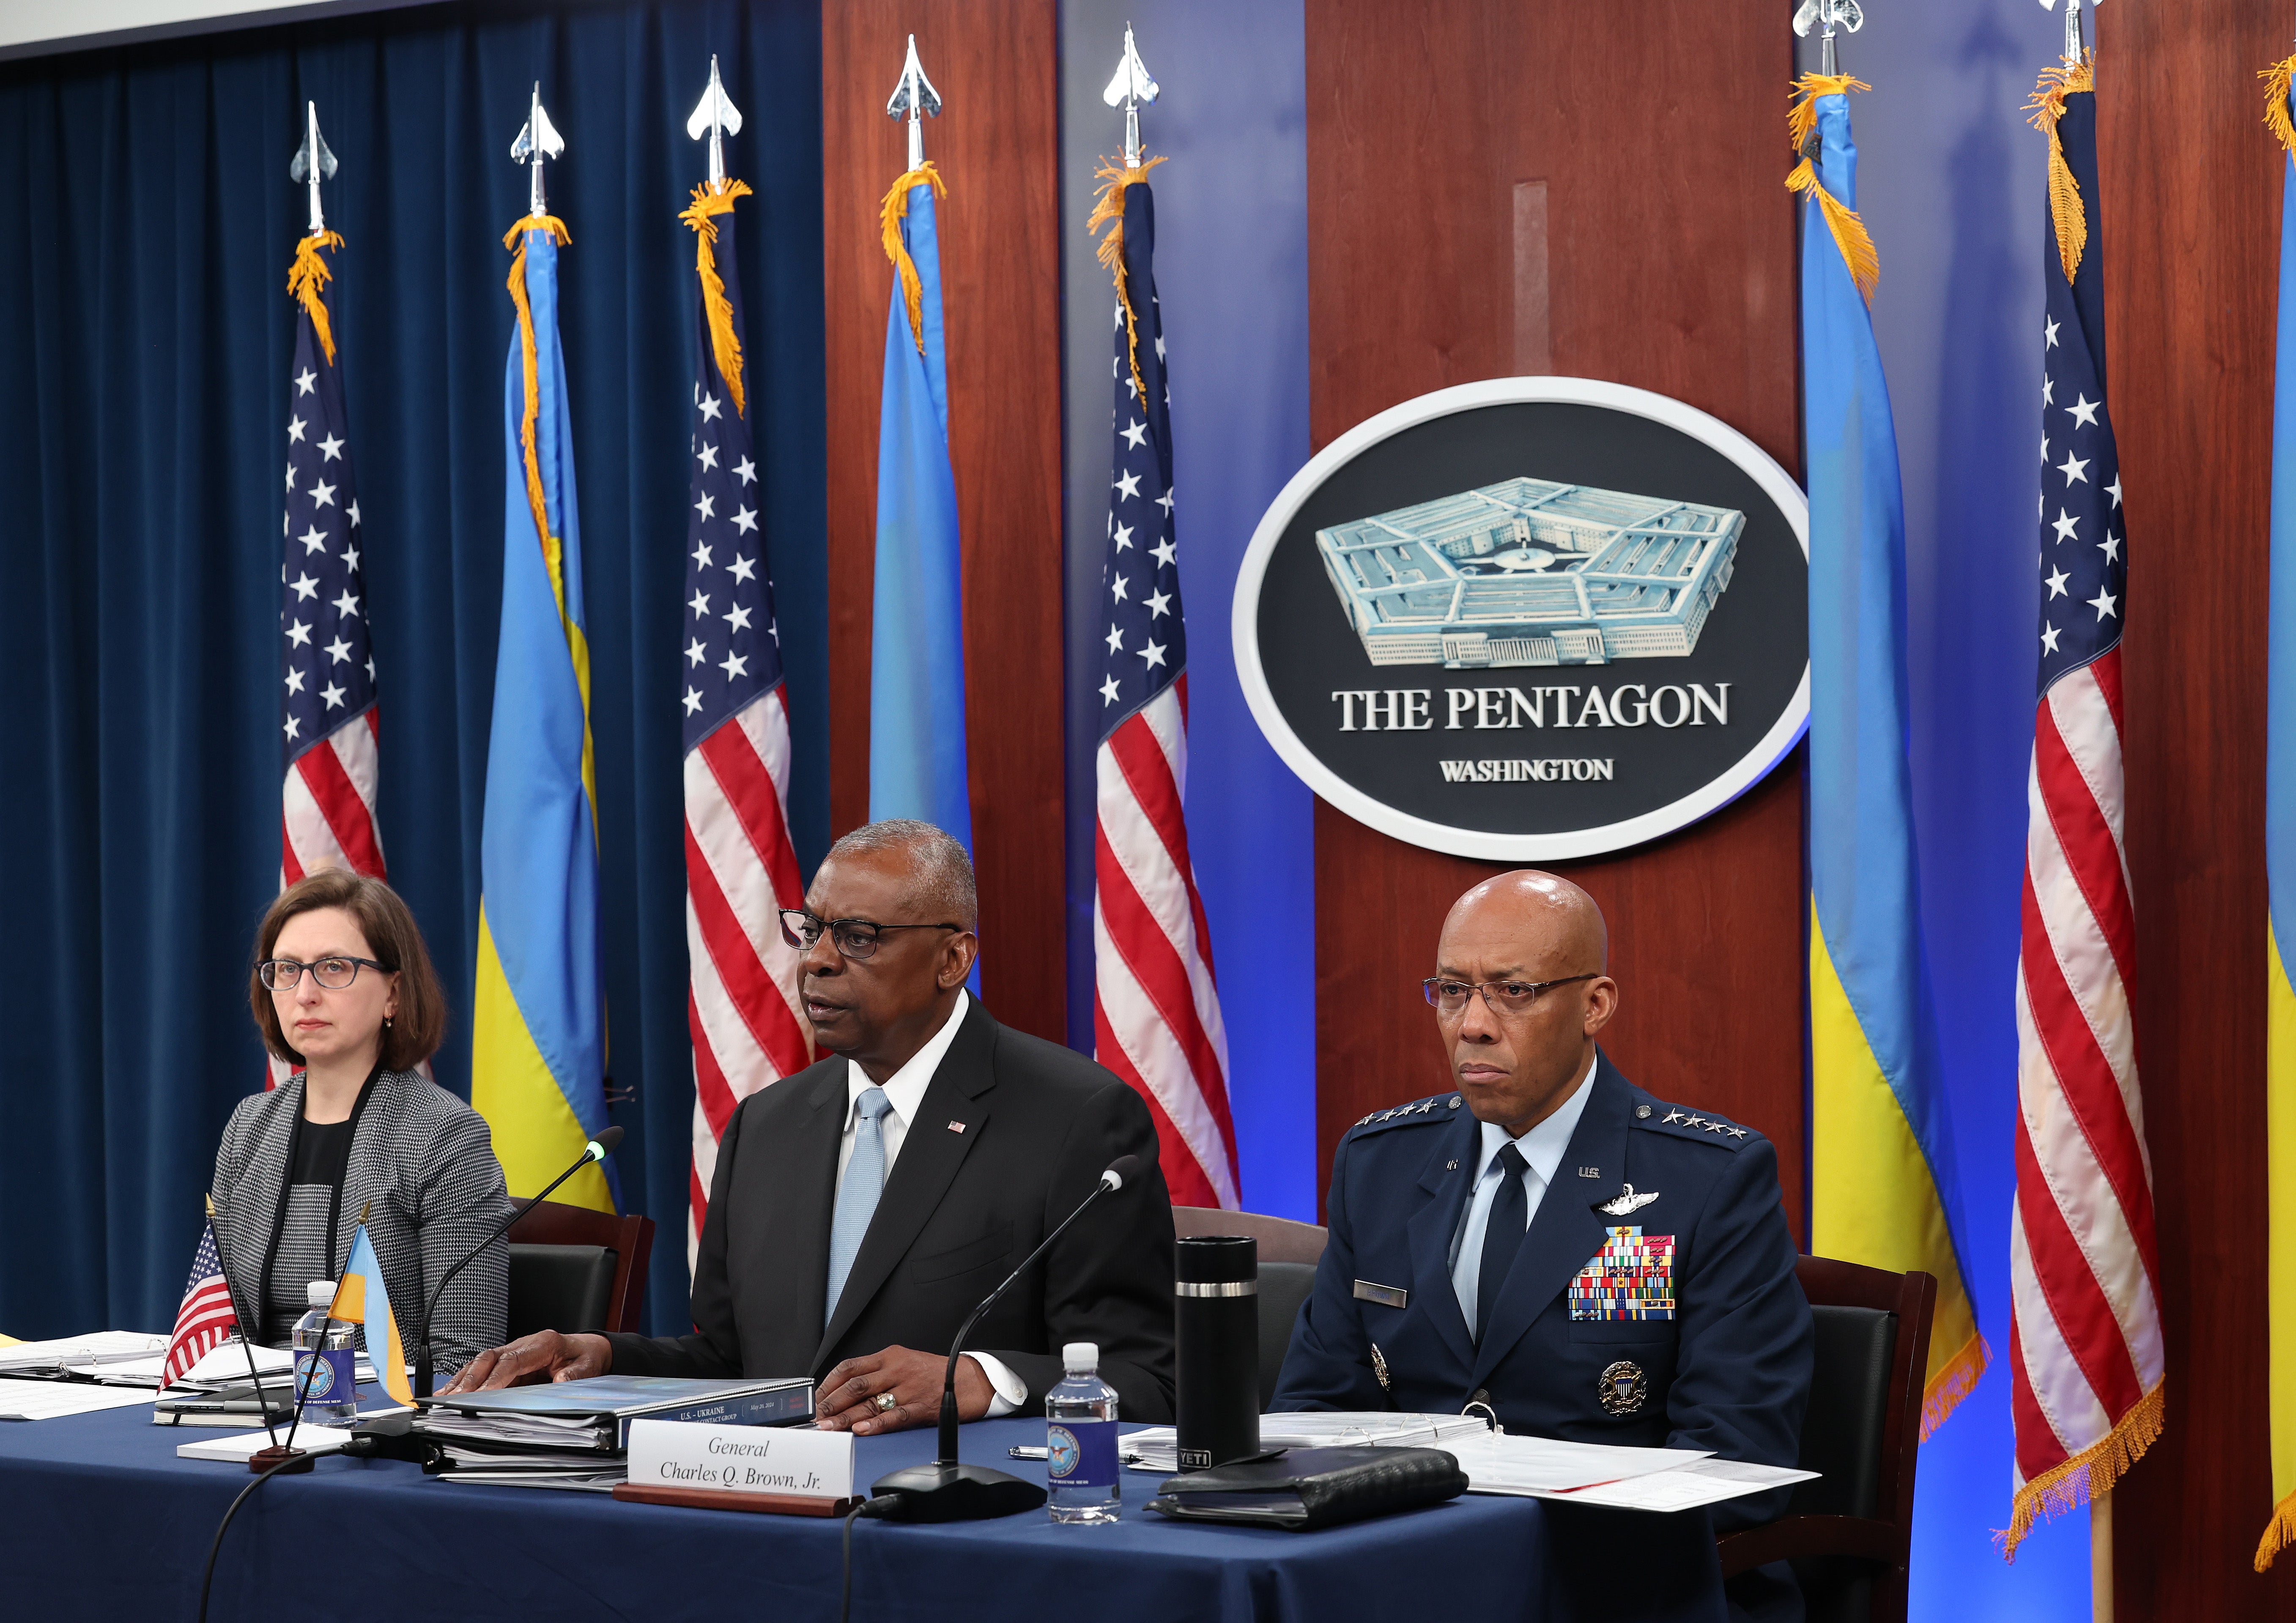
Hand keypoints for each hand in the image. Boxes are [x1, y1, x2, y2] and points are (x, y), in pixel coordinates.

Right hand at [438, 1330, 610, 1393]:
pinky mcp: (506, 1360)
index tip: (480, 1395)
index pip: (512, 1361)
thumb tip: (561, 1381)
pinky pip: (482, 1369)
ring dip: (462, 1380)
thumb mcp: (588, 1366)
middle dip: (470, 1380)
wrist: (587, 1348)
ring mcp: (513, 1350)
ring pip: (481, 1362)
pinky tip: (450, 1392)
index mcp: (543, 1343)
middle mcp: (523, 1344)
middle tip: (453, 1400)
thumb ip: (575, 1374)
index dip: (495, 1378)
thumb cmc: (585, 1357)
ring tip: (444, 1398)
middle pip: (490, 1359)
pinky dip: (465, 1380)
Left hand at [815, 1347, 991, 1435]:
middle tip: (815, 1417)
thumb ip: (877, 1373)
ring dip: (845, 1417)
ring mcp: (909, 1388)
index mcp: (890, 1355)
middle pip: (856, 1386)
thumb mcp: (904, 1362)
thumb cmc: (935, 1372)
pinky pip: (894, 1417)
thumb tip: (845, 1392)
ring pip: (870, 1403)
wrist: (970, 1378)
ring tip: (827, 1428)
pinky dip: (876, 1424)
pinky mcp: (921, 1407)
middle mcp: (897, 1369)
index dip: (829, 1383)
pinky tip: (861, 1430)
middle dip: (831, 1403)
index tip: (816, 1398)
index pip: (850, 1367)